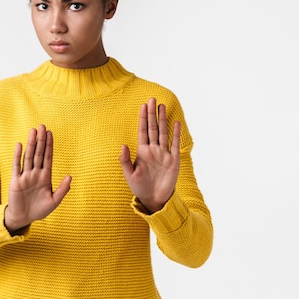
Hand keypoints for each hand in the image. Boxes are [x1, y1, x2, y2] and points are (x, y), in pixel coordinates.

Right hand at [5, 124, 71, 232]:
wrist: (23, 218)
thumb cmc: (39, 210)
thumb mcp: (54, 201)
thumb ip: (62, 189)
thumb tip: (70, 176)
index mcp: (45, 177)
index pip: (48, 157)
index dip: (49, 145)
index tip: (50, 133)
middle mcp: (35, 173)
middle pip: (38, 153)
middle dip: (41, 140)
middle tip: (42, 126)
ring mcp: (25, 176)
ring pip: (29, 157)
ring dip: (31, 144)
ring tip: (33, 131)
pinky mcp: (16, 181)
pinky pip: (16, 166)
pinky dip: (18, 156)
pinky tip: (20, 145)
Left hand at [119, 98, 179, 213]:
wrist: (153, 199)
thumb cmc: (139, 187)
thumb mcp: (129, 174)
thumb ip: (125, 160)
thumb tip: (123, 146)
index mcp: (142, 151)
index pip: (142, 131)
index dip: (143, 118)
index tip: (142, 105)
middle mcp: (153, 149)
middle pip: (153, 128)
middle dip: (152, 114)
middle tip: (152, 99)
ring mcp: (164, 154)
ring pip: (163, 133)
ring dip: (162, 119)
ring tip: (161, 106)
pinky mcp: (173, 161)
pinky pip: (174, 144)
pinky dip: (175, 133)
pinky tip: (175, 122)